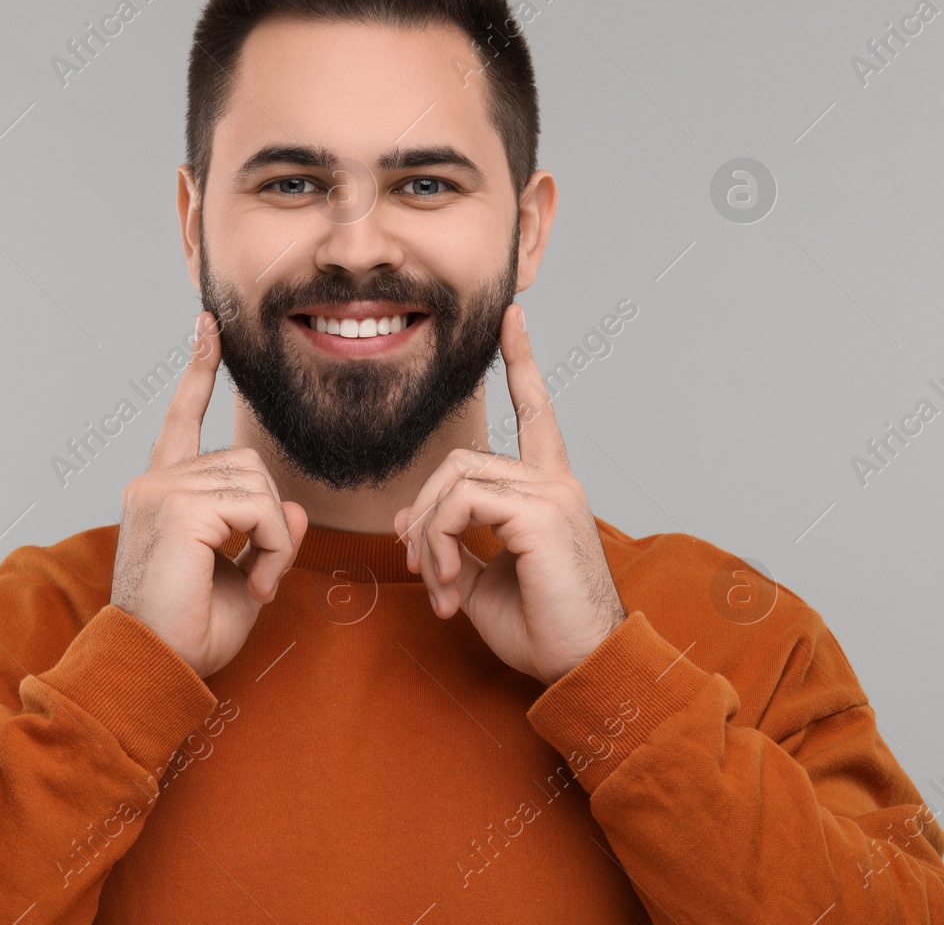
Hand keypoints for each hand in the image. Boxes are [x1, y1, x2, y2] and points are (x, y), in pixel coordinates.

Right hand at [111, 310, 308, 678]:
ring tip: (255, 582)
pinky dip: (273, 546)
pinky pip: (259, 508)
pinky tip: (255, 581)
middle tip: (260, 575)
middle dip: (270, 520)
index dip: (198, 372)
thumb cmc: (188, 631)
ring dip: (275, 538)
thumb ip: (264, 532)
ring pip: (259, 484)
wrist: (154, 667)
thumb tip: (291, 507)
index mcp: (161, 492)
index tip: (207, 327)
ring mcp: (162, 491)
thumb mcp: (242, 574)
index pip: (181, 420)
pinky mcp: (178, 507)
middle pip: (248, 463)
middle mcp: (154, 483)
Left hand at [393, 303, 624, 685]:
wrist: (581, 668)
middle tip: (423, 570)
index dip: (522, 364)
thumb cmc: (538, 629)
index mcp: (548, 490)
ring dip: (429, 535)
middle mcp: (555, 482)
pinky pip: (462, 504)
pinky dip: (441, 543)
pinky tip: (450, 584)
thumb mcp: (480, 580)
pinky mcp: (542, 512)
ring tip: (439, 585)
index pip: (536, 413)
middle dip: (424, 514)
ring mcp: (552, 493)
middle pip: (459, 462)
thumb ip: (450, 541)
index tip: (512, 318)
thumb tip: (404, 516)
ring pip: (454, 481)